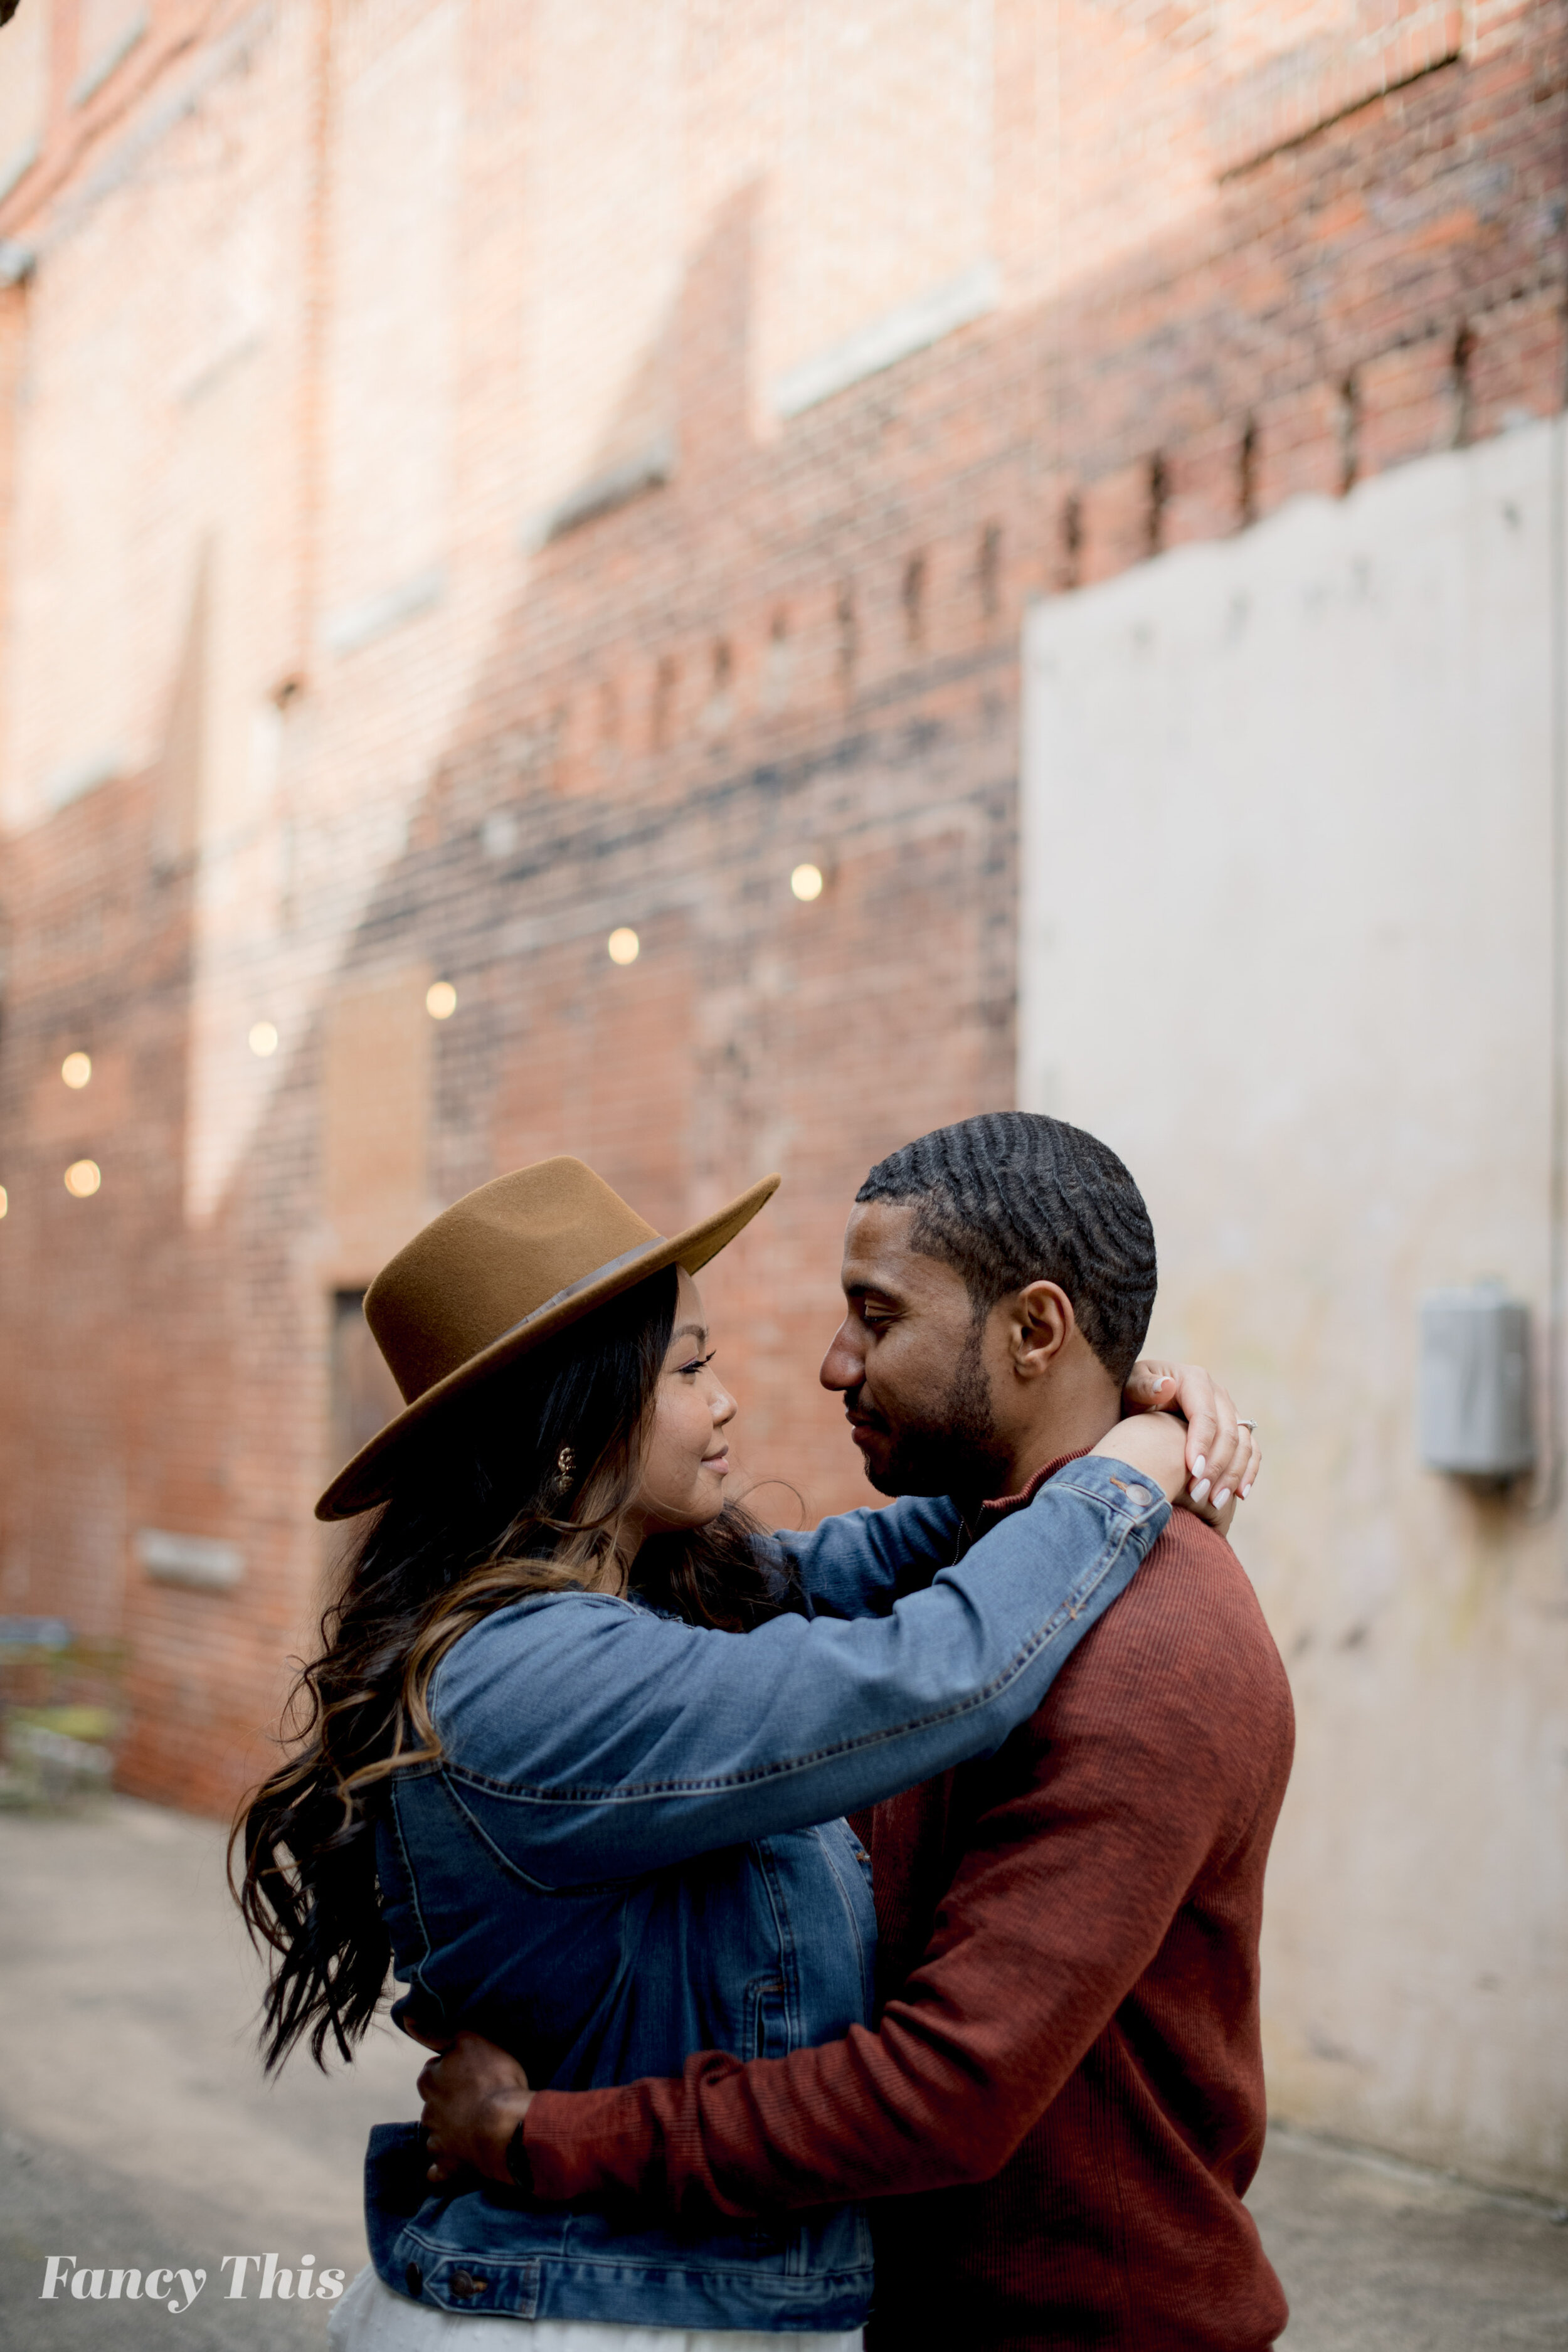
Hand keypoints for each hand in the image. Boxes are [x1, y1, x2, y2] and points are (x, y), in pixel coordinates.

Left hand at [416, 2030, 534, 2186]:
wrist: (505, 2128)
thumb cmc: (492, 2080)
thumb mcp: (469, 2041)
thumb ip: (437, 2031)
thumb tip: (408, 2018)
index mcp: (430, 2081)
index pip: (432, 2072)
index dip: (451, 2071)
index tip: (469, 2073)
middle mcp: (427, 2112)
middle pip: (434, 2104)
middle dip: (448, 2103)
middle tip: (474, 2100)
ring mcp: (437, 2142)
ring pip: (435, 2135)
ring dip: (448, 2133)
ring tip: (472, 2129)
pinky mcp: (448, 2167)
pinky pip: (438, 2170)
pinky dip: (443, 2168)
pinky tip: (453, 2164)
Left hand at [1117, 1360, 1260, 1537]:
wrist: (1141, 1401)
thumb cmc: (1132, 1393)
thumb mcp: (1130, 1385)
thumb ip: (1143, 1385)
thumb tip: (1167, 1386)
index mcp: (1194, 1380)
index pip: (1205, 1415)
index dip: (1202, 1444)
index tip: (1192, 1472)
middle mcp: (1217, 1394)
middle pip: (1228, 1432)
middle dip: (1216, 1466)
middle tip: (1198, 1493)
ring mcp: (1229, 1412)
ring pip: (1243, 1444)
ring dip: (1232, 1474)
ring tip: (1214, 1501)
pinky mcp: (1235, 1429)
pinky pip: (1250, 1451)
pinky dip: (1247, 1472)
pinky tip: (1239, 1495)